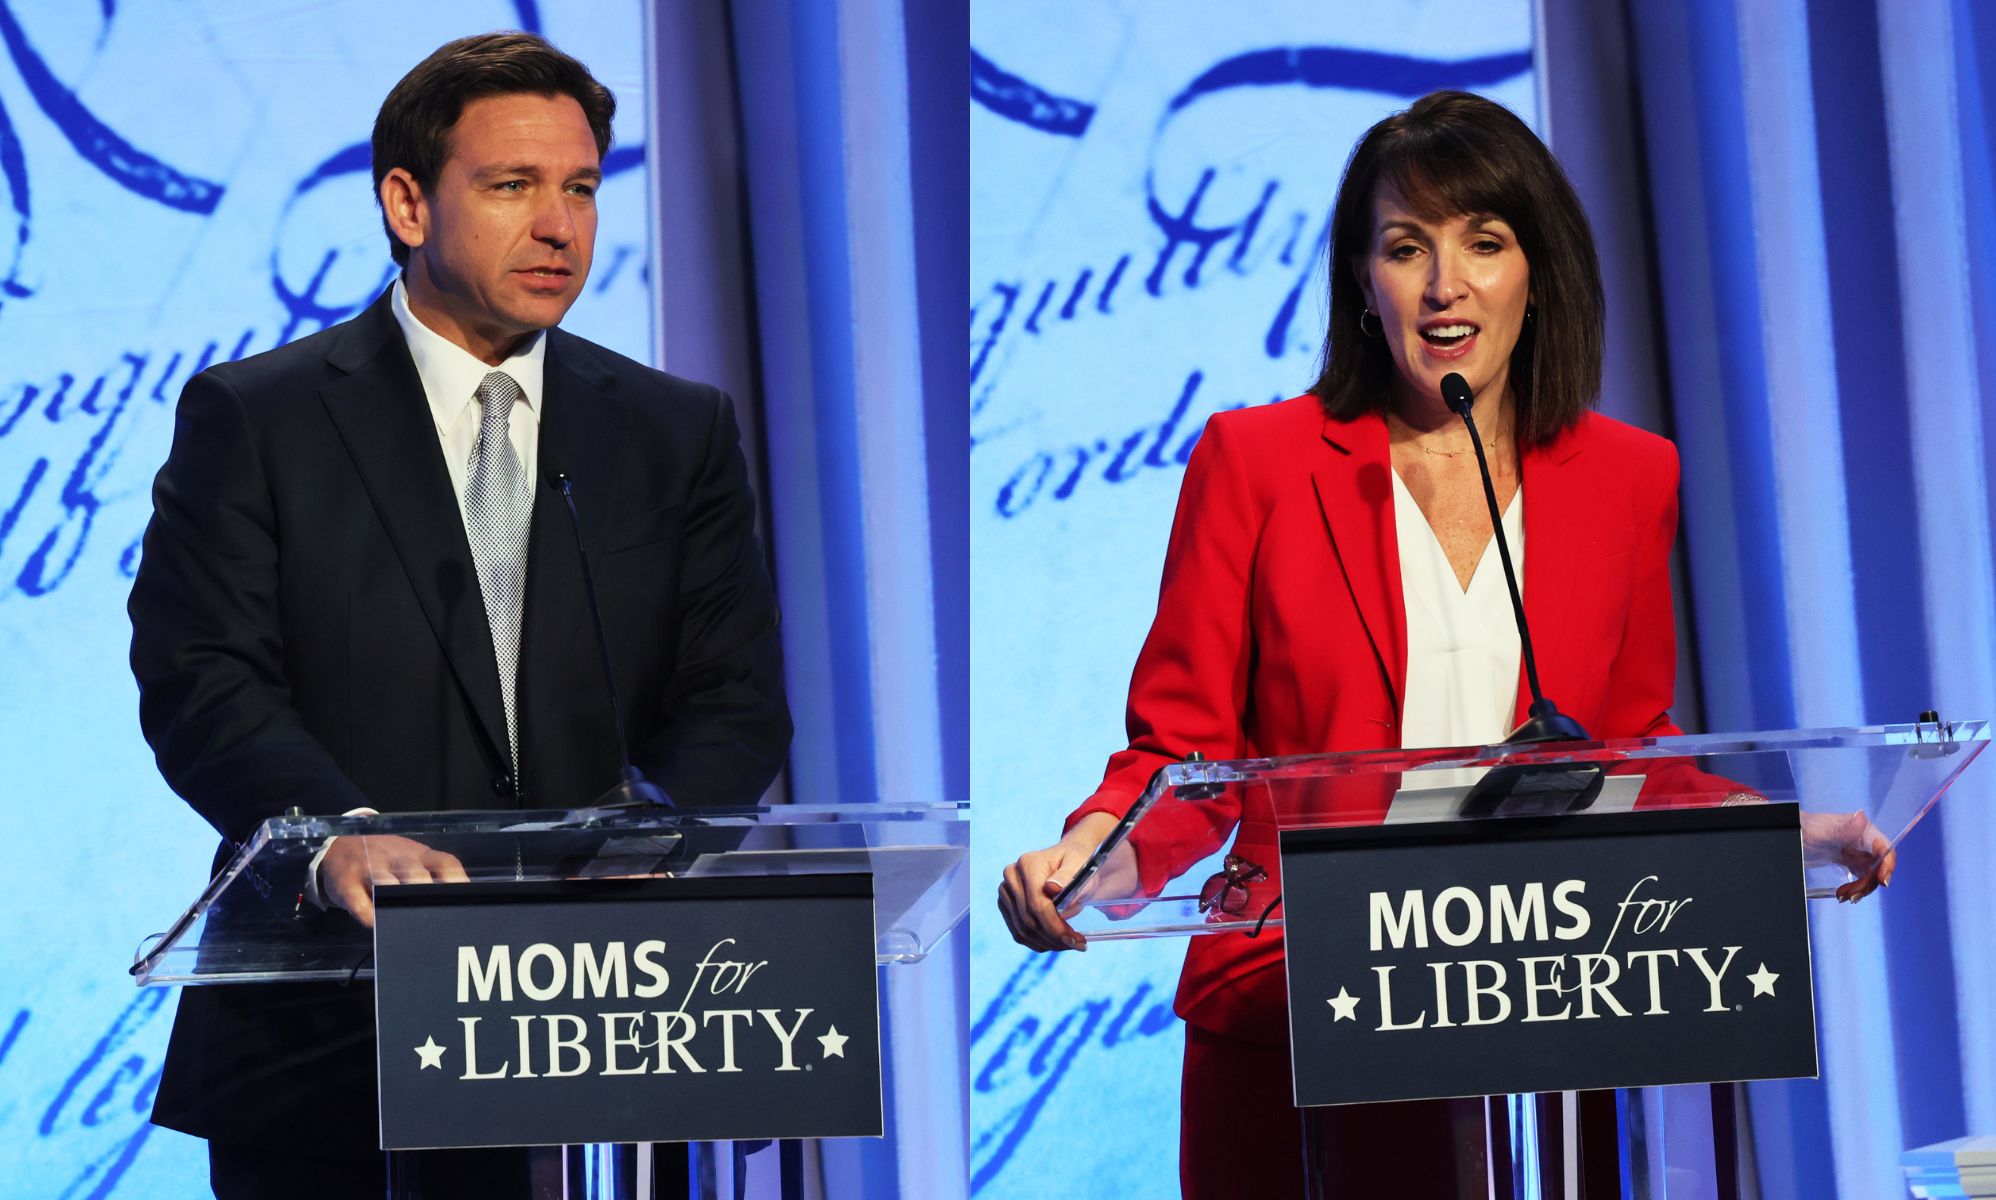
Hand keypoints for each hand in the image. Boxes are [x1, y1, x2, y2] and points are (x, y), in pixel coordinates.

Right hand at [319, 834, 469, 927]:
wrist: (338, 846)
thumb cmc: (384, 858)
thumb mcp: (410, 858)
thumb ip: (430, 874)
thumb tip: (456, 900)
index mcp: (418, 855)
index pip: (444, 863)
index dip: (457, 881)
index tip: (464, 899)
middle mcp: (395, 859)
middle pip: (416, 874)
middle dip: (425, 892)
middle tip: (435, 916)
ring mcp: (369, 869)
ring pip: (386, 883)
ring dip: (396, 902)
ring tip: (405, 922)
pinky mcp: (346, 884)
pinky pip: (359, 903)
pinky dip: (369, 916)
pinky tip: (376, 924)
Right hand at [998, 812, 1121, 951]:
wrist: (1067, 858)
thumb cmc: (1077, 861)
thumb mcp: (1080, 864)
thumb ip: (1068, 875)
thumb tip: (1052, 887)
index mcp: (1028, 864)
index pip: (1037, 904)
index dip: (1055, 927)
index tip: (1076, 940)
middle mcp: (1011, 876)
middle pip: (1029, 920)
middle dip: (1055, 938)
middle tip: (1078, 944)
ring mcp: (1006, 892)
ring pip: (1022, 931)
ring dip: (1048, 944)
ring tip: (1070, 944)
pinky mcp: (1006, 905)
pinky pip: (1018, 933)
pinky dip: (1039, 943)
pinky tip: (1056, 942)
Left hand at [1800, 809, 1895, 901]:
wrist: (1791, 836)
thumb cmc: (1803, 829)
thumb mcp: (1821, 831)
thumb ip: (1843, 828)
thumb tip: (1862, 817)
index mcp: (1862, 830)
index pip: (1884, 848)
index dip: (1887, 865)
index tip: (1882, 881)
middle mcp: (1863, 841)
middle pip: (1879, 866)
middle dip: (1870, 883)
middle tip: (1853, 894)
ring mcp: (1857, 852)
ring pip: (1871, 875)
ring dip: (1861, 888)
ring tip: (1844, 895)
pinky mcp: (1849, 861)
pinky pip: (1860, 878)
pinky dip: (1855, 888)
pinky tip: (1843, 893)